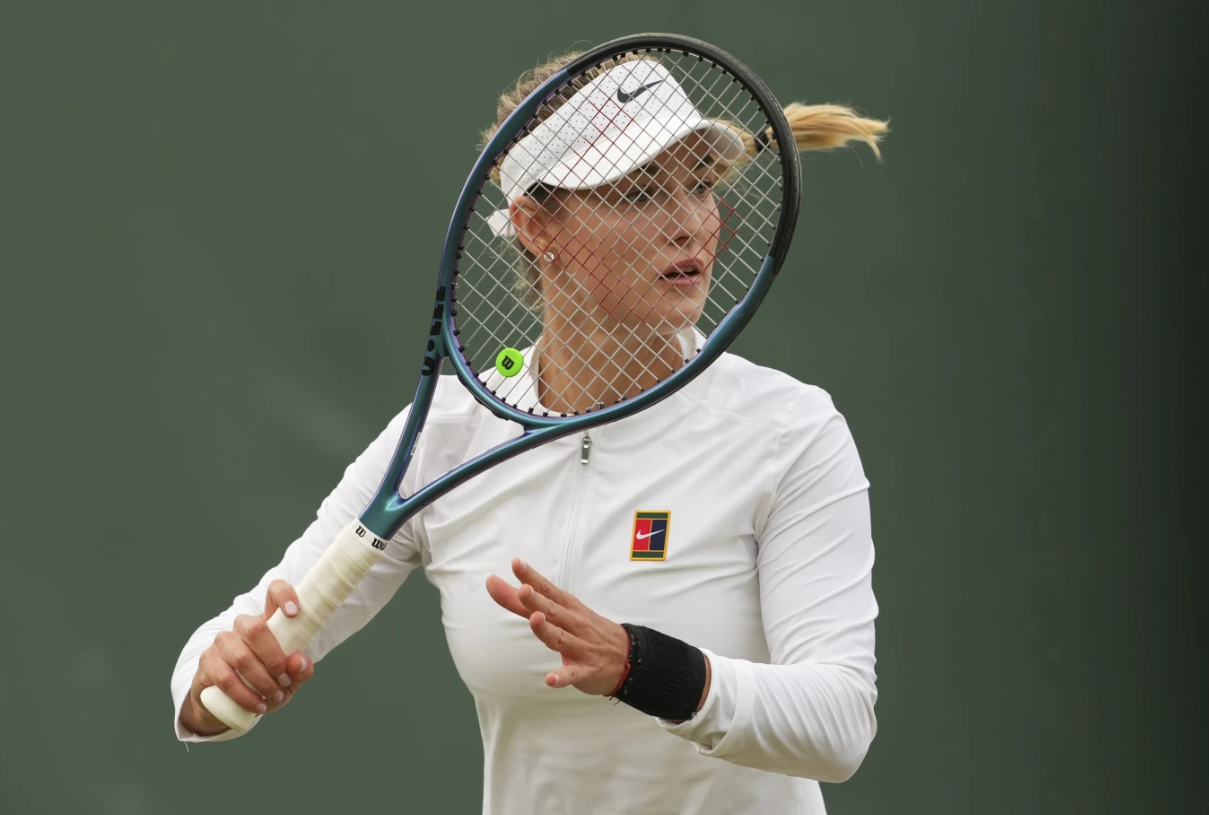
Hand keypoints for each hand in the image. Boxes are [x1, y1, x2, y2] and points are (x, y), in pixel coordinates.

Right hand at [179, 580, 315, 735]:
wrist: (229, 704)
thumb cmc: (266, 684)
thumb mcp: (289, 681)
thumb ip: (299, 671)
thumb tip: (299, 662)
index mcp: (269, 622)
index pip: (274, 592)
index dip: (284, 595)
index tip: (294, 612)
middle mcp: (244, 626)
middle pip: (256, 628)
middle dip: (274, 659)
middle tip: (285, 681)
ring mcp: (223, 642)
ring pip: (241, 656)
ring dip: (261, 680)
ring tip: (273, 696)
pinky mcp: (207, 661)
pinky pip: (225, 678)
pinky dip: (245, 695)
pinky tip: (257, 705)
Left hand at [485, 559, 630, 695]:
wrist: (628, 657)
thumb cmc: (586, 630)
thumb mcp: (561, 612)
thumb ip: (524, 602)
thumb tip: (494, 584)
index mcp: (568, 608)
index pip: (548, 590)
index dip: (532, 577)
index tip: (517, 564)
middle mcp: (574, 624)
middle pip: (553, 611)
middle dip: (537, 601)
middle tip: (523, 590)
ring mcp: (581, 648)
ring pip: (560, 639)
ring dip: (547, 630)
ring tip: (535, 620)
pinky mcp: (585, 671)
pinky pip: (572, 675)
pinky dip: (562, 677)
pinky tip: (550, 679)